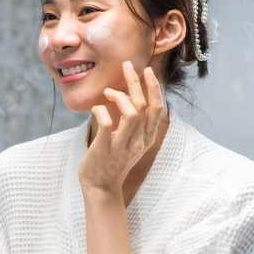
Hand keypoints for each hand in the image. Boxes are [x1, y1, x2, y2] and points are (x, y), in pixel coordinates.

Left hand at [78, 61, 164, 193]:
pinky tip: (95, 108)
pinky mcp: (104, 149)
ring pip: (131, 113)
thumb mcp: (129, 142)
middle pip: (145, 106)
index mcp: (146, 138)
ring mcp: (122, 146)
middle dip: (137, 82)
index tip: (146, 71)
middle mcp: (138, 141)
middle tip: (127, 65)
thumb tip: (126, 97)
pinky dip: (101, 111)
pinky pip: (106, 124)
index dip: (153, 88)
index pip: (157, 109)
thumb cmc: (112, 161)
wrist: (100, 188)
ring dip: (120, 96)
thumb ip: (132, 124)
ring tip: (107, 92)